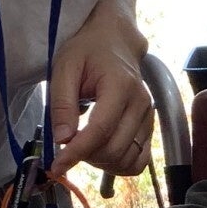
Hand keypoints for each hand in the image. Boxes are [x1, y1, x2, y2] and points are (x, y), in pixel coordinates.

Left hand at [48, 4, 156, 178]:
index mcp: (120, 86)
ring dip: (101, 163)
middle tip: (67, 147)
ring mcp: (148, 117)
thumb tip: (63, 139)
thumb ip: (62, 104)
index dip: (77, 152)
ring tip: (84, 147)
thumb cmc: (87, 51)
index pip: (100, 130)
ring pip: (127, 159)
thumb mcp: (65, 68)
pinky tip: (102, 155)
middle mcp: (141, 104)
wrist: (116, 41)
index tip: (57, 166)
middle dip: (86, 157)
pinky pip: (139, 160)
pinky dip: (119, 166)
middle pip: (114, 149)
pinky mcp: (150, 127)